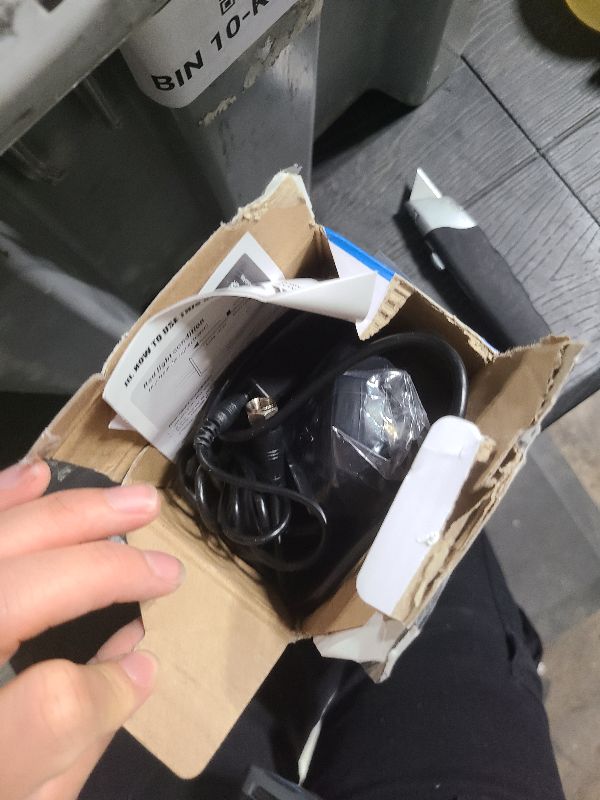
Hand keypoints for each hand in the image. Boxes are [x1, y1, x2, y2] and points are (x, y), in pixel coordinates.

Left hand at [0, 460, 184, 799]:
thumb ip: (79, 743)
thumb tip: (135, 661)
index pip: (52, 705)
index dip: (111, 688)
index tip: (138, 670)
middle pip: (18, 592)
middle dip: (106, 571)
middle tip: (166, 568)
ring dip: (68, 515)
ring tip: (136, 505)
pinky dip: (1, 497)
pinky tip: (39, 475)